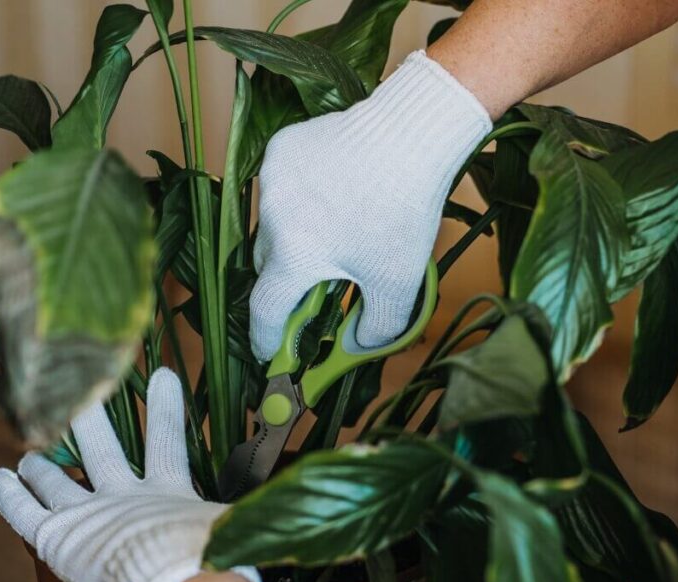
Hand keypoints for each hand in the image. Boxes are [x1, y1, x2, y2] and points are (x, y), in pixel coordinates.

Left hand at [0, 368, 262, 581]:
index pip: (169, 441)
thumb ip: (254, 513)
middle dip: (89, 417)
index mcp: (169, 492)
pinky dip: (8, 493)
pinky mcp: (57, 535)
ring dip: (41, 464)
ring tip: (29, 453)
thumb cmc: (213, 562)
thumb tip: (305, 499)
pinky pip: (24, 511)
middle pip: (102, 448)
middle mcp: (124, 495)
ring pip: (56, 479)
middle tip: (79, 393)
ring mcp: (87, 512)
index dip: (167, 409)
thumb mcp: (237, 531)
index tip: (164, 374)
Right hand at [249, 50, 491, 360]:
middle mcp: (272, 218)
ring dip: (293, 236)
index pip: (265, 310)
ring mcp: (272, 179)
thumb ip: (376, 327)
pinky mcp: (281, 148)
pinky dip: (298, 197)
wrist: (412, 133)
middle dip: (288, 281)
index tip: (270, 353)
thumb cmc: (403, 211)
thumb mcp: (398, 281)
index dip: (266, 338)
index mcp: (294, 256)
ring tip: (335, 228)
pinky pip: (280, 186)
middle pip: (269, 265)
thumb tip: (357, 347)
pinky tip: (333, 190)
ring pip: (272, 224)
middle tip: (317, 285)